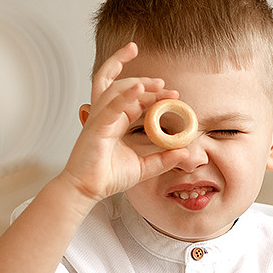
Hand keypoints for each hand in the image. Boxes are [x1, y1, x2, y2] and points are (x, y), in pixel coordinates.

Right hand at [61, 43, 195, 202]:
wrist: (87, 190)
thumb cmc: (108, 177)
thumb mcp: (143, 167)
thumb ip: (163, 160)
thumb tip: (185, 153)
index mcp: (117, 122)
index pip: (136, 101)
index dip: (154, 95)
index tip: (174, 96)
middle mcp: (108, 117)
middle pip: (126, 89)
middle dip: (147, 84)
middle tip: (170, 89)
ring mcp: (100, 119)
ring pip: (116, 90)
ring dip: (137, 82)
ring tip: (159, 83)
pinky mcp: (96, 126)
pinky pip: (111, 106)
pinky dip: (125, 95)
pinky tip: (139, 88)